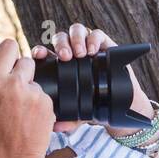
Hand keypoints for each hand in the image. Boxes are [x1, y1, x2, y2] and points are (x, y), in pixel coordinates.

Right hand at [0, 38, 53, 157]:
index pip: (9, 46)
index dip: (8, 52)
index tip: (6, 61)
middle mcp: (18, 84)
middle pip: (26, 61)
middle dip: (20, 71)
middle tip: (12, 90)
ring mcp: (36, 94)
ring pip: (35, 81)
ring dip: (29, 90)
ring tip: (19, 111)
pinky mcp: (49, 105)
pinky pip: (44, 96)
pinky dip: (38, 104)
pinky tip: (28, 119)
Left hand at [31, 24, 149, 131]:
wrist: (119, 105)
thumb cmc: (94, 106)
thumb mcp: (79, 114)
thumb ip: (67, 120)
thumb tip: (55, 126)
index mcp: (59, 65)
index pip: (45, 52)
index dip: (40, 51)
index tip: (39, 56)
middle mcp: (72, 53)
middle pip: (60, 38)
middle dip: (61, 44)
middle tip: (66, 57)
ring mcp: (88, 47)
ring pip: (76, 30)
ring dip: (76, 39)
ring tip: (81, 53)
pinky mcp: (105, 44)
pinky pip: (96, 33)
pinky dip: (93, 39)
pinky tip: (93, 50)